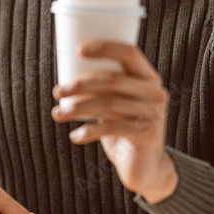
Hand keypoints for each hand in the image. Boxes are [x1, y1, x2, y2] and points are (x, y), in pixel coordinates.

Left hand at [51, 41, 178, 202]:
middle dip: (80, 84)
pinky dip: (88, 131)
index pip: (129, 52)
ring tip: (58, 114)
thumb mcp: (117, 103)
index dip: (105, 47)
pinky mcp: (147, 134)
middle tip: (58, 91)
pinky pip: (110, 128)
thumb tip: (64, 79)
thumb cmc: (123, 127)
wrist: (145, 166)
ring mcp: (154, 113)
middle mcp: (155, 92)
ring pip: (108, 104)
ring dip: (77, 108)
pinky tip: (75, 136)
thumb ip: (103, 89)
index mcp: (149, 77)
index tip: (78, 50)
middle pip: (112, 80)